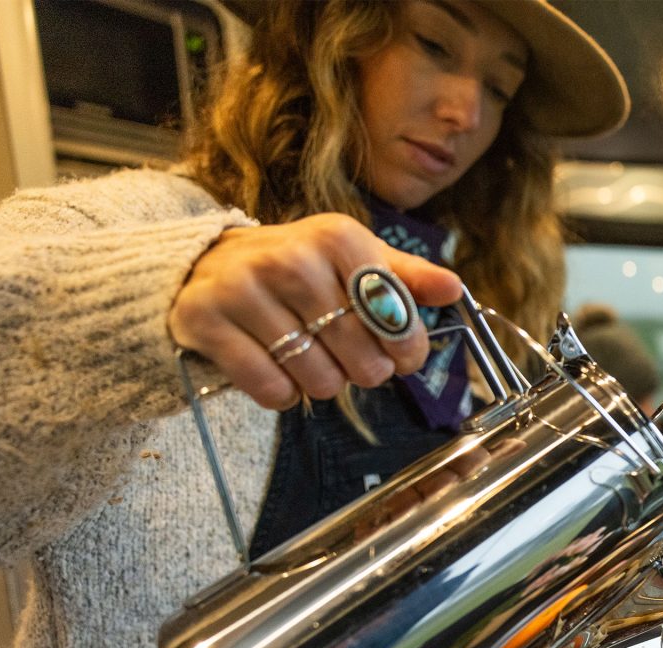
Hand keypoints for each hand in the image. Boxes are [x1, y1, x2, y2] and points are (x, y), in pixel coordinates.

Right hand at [168, 213, 461, 409]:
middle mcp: (291, 258)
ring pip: (319, 381)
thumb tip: (453, 289)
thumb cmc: (298, 268)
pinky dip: (283, 394)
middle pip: (362, 359)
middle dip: (364, 371)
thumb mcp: (354, 260)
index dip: (406, 349)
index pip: (395, 317)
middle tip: (347, 356)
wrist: (208, 265)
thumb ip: (406, 277)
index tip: (401, 356)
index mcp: (337, 237)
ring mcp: (244, 289)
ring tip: (308, 357)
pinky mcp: (209, 321)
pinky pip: (273, 391)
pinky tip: (277, 367)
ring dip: (322, 383)